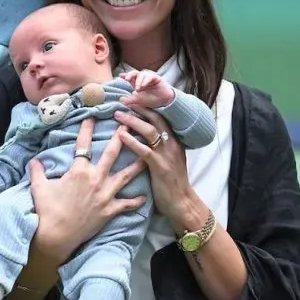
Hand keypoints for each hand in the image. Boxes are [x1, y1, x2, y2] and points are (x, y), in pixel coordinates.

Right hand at [30, 117, 146, 264]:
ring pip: (126, 176)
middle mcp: (95, 179)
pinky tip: (144, 197)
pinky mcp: (109, 211)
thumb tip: (33, 161)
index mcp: (78, 171)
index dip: (87, 129)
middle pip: (111, 154)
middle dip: (121, 138)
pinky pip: (127, 204)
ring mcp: (105, 195)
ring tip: (147, 154)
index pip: (83, 145)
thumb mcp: (39, 187)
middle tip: (129, 126)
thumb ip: (37, 171)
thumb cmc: (47, 210)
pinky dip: (136, 201)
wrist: (57, 236)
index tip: (92, 117)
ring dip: (137, 164)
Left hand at [114, 107, 196, 230]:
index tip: (132, 97)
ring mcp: (166, 154)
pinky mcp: (160, 167)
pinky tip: (121, 136)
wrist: (182, 202)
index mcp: (173, 140)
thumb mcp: (169, 158)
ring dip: (132, 121)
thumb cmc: (171, 181)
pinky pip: (145, 151)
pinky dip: (132, 141)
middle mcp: (171, 144)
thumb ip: (159, 145)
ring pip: (150, 131)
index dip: (147, 105)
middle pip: (155, 118)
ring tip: (118, 114)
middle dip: (139, 107)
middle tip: (123, 100)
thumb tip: (142, 132)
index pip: (161, 116)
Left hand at [119, 69, 175, 110]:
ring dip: (138, 81)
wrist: (163, 101)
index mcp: (137, 82)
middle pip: (134, 73)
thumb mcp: (138, 100)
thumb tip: (120, 100)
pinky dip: (146, 81)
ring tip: (138, 89)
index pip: (130, 77)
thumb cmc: (151, 99)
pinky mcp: (156, 78)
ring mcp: (149, 77)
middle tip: (127, 79)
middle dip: (130, 75)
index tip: (120, 76)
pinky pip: (150, 77)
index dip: (125, 75)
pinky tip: (143, 86)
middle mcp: (142, 79)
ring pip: (142, 74)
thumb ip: (130, 100)